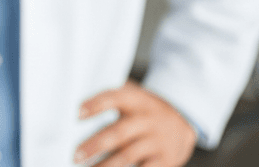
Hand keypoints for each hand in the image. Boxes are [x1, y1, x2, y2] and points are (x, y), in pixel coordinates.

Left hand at [74, 80, 196, 166]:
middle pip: (118, 132)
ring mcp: (157, 141)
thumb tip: (77, 114)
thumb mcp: (132, 98)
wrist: (182, 120)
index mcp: (136, 99)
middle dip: (95, 145)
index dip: (95, 105)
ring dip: (106, 166)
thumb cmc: (145, 110)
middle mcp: (147, 119)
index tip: (77, 114)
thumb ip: (111, 103)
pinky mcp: (165, 160)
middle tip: (76, 155)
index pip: (113, 98)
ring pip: (128, 155)